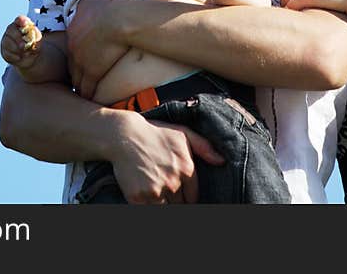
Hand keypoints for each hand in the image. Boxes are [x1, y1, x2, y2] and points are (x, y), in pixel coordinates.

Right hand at [0, 15, 41, 67]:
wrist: (31, 58)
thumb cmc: (34, 45)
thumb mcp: (38, 40)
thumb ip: (36, 37)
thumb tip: (33, 37)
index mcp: (21, 24)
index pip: (20, 19)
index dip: (21, 20)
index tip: (25, 23)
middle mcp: (11, 30)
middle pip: (11, 29)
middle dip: (17, 38)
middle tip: (23, 45)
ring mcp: (6, 40)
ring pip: (7, 42)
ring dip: (17, 49)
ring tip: (25, 53)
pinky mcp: (4, 51)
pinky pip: (7, 53)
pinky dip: (14, 56)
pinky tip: (19, 57)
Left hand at [66, 0, 129, 98]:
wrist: (118, 19)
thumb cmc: (110, 4)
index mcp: (74, 29)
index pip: (73, 45)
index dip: (79, 52)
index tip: (86, 57)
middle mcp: (74, 46)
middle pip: (73, 63)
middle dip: (78, 69)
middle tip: (82, 76)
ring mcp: (82, 60)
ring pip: (77, 78)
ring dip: (81, 84)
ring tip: (85, 91)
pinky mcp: (92, 72)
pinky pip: (87, 88)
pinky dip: (88, 93)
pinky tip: (91, 98)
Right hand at [109, 114, 224, 203]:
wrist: (124, 135)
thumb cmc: (155, 134)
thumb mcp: (183, 133)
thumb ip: (204, 147)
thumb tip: (222, 161)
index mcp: (186, 168)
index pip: (194, 197)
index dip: (187, 196)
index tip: (181, 192)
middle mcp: (173, 182)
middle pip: (181, 205)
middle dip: (175, 200)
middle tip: (166, 190)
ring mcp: (155, 191)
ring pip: (167, 209)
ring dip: (163, 204)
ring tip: (157, 192)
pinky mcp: (138, 198)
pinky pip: (149, 211)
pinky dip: (149, 206)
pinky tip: (147, 197)